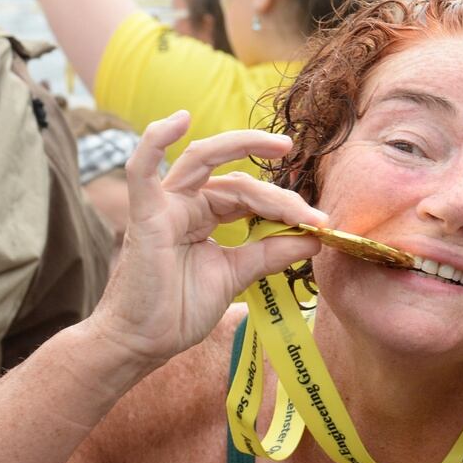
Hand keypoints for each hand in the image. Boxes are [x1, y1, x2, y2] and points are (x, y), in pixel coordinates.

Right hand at [85, 111, 325, 369]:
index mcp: (206, 215)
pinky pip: (142, 169)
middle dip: (278, 192)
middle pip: (236, 181)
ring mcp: (163, 206)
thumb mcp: (238, 275)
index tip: (321, 225)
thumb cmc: (180, 310)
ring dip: (244, 149)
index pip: (250, 197)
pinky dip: (155, 141)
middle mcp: (185, 203)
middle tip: (312, 211)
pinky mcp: (144, 215)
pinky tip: (177, 120)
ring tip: (282, 146)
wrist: (145, 342)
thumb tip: (315, 238)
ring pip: (205, 163)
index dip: (287, 207)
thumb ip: (271, 253)